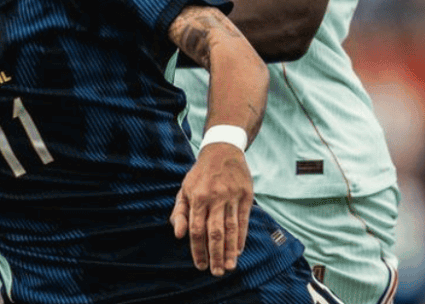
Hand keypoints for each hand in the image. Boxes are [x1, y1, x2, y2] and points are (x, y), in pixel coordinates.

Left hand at [169, 143, 252, 275]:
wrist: (222, 151)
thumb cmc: (200, 175)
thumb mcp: (184, 189)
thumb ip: (180, 212)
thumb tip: (178, 235)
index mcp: (197, 197)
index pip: (196, 229)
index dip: (198, 249)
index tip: (200, 265)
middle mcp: (215, 198)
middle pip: (214, 232)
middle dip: (215, 255)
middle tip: (215, 272)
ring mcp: (231, 197)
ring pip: (231, 229)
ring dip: (230, 251)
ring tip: (228, 267)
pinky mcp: (246, 196)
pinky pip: (243, 221)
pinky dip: (241, 238)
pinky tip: (238, 250)